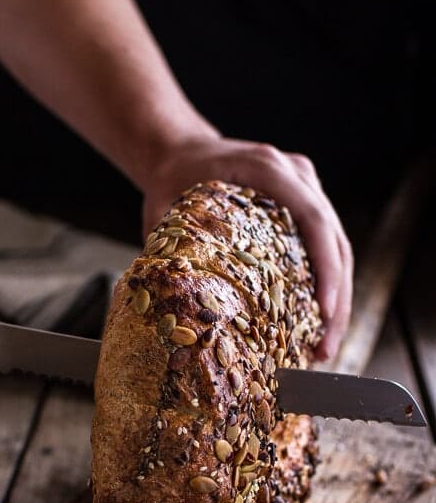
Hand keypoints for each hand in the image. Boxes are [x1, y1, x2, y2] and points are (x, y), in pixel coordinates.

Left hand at [141, 136, 352, 360]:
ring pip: (338, 249)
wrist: (182, 152)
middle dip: (337, 300)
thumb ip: (167, 246)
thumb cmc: (173, 180)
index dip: (326, 268)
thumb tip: (168, 300)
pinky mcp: (305, 207)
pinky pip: (325, 250)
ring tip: (323, 348)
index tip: (324, 310)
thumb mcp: (164, 209)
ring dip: (336, 301)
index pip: (313, 219)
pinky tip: (314, 325)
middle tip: (325, 349)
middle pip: (335, 241)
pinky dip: (324, 288)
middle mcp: (296, 176)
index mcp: (268, 168)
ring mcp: (306, 189)